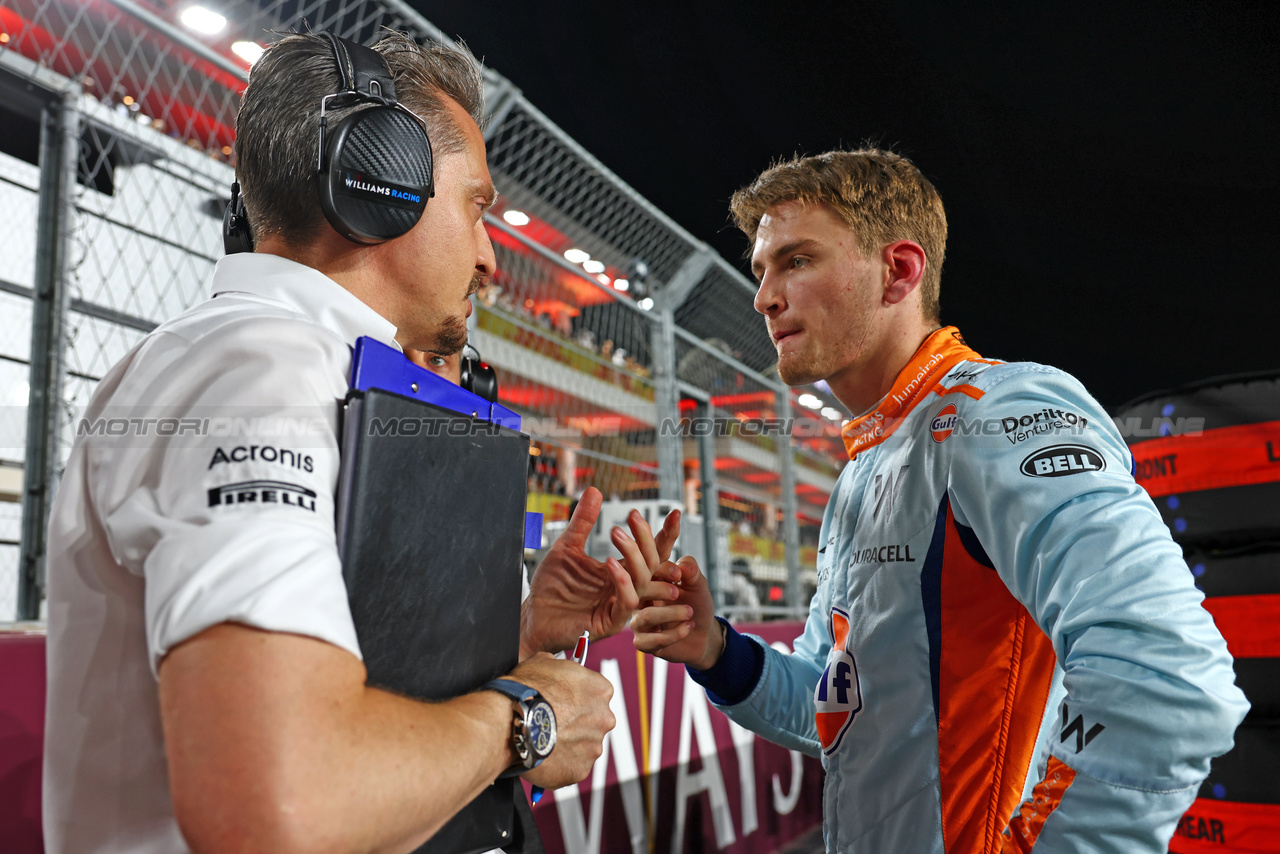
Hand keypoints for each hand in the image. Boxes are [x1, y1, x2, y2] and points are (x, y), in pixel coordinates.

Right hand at [507, 653, 614, 789]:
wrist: (511, 721)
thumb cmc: (526, 691)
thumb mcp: (542, 663)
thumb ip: (557, 667)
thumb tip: (553, 667)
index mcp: (600, 689)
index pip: (595, 693)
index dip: (576, 697)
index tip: (563, 702)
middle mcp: (603, 718)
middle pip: (593, 721)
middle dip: (576, 723)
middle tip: (552, 722)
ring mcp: (593, 746)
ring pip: (582, 746)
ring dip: (567, 744)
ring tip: (542, 739)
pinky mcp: (580, 769)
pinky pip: (571, 766)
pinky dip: (558, 763)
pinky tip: (542, 754)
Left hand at [521, 488, 681, 654]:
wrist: (534, 617)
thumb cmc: (551, 587)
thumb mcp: (567, 547)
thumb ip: (583, 522)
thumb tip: (595, 490)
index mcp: (621, 571)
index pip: (649, 552)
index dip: (664, 534)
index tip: (674, 512)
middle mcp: (625, 587)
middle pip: (651, 562)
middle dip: (645, 538)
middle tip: (633, 516)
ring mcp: (620, 605)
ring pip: (642, 580)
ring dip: (633, 555)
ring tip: (617, 534)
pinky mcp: (611, 622)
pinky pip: (627, 602)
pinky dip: (622, 581)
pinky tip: (610, 564)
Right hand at [632, 556, 723, 670]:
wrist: (704, 634)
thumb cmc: (697, 605)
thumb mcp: (698, 584)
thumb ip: (691, 570)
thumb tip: (682, 565)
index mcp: (648, 581)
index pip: (644, 570)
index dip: (661, 570)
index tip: (678, 575)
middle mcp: (638, 600)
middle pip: (638, 591)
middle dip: (661, 590)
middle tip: (678, 593)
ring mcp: (638, 621)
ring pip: (647, 616)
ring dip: (672, 614)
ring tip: (689, 612)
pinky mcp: (643, 642)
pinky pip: (653, 639)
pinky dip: (675, 633)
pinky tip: (688, 627)